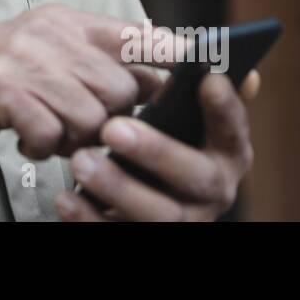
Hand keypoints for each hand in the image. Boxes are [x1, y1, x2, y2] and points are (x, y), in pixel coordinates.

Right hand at [0, 4, 187, 158]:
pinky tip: (27, 138)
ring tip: (51, 131)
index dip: (168, 53)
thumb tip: (158, 69)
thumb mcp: (48, 49)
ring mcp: (23, 61)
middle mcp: (47, 34)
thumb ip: (96, 54)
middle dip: (107, 117)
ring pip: (89, 116)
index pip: (131, 34)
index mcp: (64, 20)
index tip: (198, 65)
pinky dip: (42, 146)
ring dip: (74, 137)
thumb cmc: (0, 75)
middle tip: (80, 123)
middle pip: (118, 89)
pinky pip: (51, 134)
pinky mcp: (3, 92)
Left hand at [55, 69, 260, 220]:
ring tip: (81, 160)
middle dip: (157, 151)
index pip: (233, 130)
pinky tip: (66, 198)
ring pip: (159, 213)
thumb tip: (225, 62)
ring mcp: (181, 219)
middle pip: (195, 175)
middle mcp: (212, 190)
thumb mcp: (175, 112)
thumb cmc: (159, 135)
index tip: (206, 78)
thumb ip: (186, 85)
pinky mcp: (143, 237)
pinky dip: (91, 218)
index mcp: (225, 151)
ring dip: (118, 187)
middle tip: (113, 128)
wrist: (131, 192)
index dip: (224, 107)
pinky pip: (116, 233)